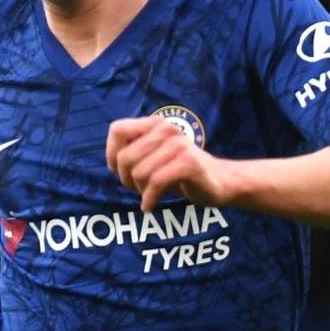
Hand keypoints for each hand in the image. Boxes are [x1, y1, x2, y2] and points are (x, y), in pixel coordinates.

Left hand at [106, 116, 234, 210]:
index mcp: (155, 124)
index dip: (111, 153)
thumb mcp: (153, 158)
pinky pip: (156, 183)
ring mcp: (179, 145)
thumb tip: (111, 162)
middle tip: (137, 188)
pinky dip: (149, 199)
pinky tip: (150, 206)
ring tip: (149, 194)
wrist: (218, 182)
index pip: (117, 130)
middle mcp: (167, 129)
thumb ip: (133, 152)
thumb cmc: (179, 173)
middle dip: (126, 179)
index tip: (119, 170)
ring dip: (139, 190)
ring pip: (139, 172)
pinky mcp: (188, 163)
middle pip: (125, 158)